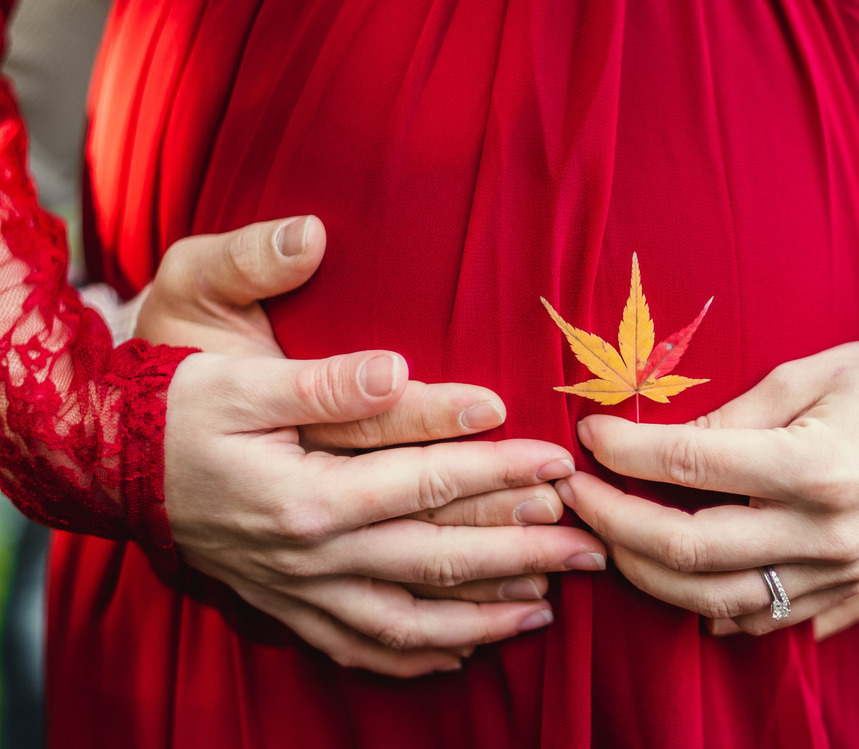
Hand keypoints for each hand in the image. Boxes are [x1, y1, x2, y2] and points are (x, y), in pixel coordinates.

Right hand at [147, 217, 605, 675]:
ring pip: (408, 618)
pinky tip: (461, 654)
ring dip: (484, 616)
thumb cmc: (176, 395)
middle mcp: (309, 554)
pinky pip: (359, 647)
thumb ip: (326, 378)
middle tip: (590, 546)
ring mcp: (297, 590)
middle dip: (522, 552)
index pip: (427, 480)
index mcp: (304, 492)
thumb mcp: (238, 366)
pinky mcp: (285, 605)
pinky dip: (415, 656)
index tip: (560, 460)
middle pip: (436, 558)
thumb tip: (403, 369)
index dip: (500, 468)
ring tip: (550, 608)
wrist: (102, 454)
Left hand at [554, 205, 858, 636]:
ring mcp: (839, 572)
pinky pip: (763, 619)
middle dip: (614, 522)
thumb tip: (655, 442)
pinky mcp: (849, 590)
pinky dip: (706, 606)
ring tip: (609, 535)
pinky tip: (673, 579)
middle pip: (687, 550)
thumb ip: (729, 413)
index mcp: (814, 465)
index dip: (624, 451)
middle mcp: (826, 532)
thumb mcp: (808, 373)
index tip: (588, 435)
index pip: (689, 465)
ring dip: (646, 572)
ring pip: (714, 600)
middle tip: (576, 494)